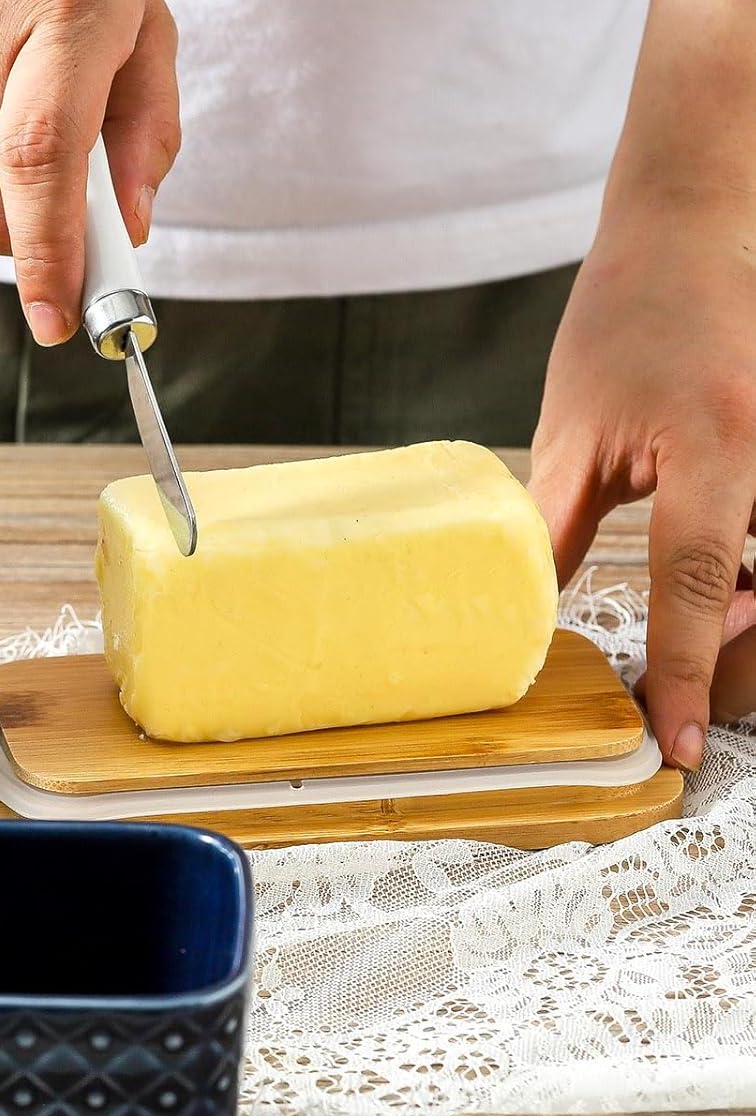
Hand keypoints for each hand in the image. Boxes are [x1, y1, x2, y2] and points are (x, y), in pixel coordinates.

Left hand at [531, 192, 755, 770]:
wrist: (703, 223)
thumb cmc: (634, 313)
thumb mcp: (577, 426)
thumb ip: (557, 527)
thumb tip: (530, 612)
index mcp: (718, 445)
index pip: (695, 585)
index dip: (681, 673)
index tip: (672, 743)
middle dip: (724, 649)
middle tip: (675, 686)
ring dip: (738, 608)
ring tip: (696, 624)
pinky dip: (749, 569)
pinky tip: (723, 579)